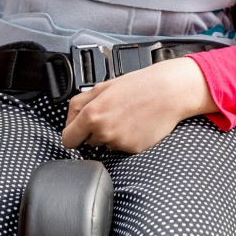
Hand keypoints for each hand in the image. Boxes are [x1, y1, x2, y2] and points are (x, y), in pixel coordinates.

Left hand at [60, 58, 214, 153]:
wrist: (168, 92)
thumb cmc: (137, 86)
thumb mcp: (102, 87)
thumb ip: (79, 104)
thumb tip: (68, 122)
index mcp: (91, 114)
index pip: (68, 139)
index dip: (72, 134)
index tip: (77, 131)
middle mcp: (103, 131)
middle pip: (87, 141)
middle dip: (94, 130)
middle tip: (111, 113)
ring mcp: (118, 142)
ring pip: (105, 143)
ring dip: (111, 134)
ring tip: (126, 116)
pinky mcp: (133, 149)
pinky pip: (121, 147)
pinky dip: (126, 138)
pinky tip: (135, 124)